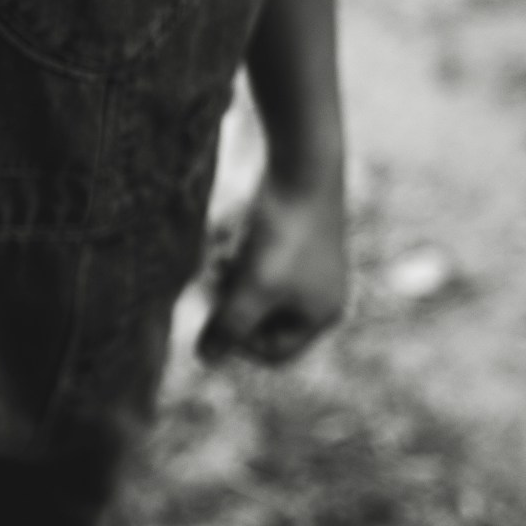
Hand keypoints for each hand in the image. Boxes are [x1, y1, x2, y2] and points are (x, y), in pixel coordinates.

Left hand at [198, 167, 349, 364]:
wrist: (300, 165)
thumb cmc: (280, 234)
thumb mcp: (251, 288)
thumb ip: (228, 327)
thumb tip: (204, 360)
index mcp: (320, 314)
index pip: (272, 353)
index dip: (236, 342)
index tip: (214, 315)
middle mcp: (319, 293)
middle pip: (259, 320)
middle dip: (231, 300)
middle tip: (212, 277)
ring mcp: (307, 265)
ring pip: (251, 288)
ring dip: (229, 276)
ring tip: (221, 252)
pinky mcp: (291, 238)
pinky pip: (253, 260)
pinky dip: (236, 252)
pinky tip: (228, 235)